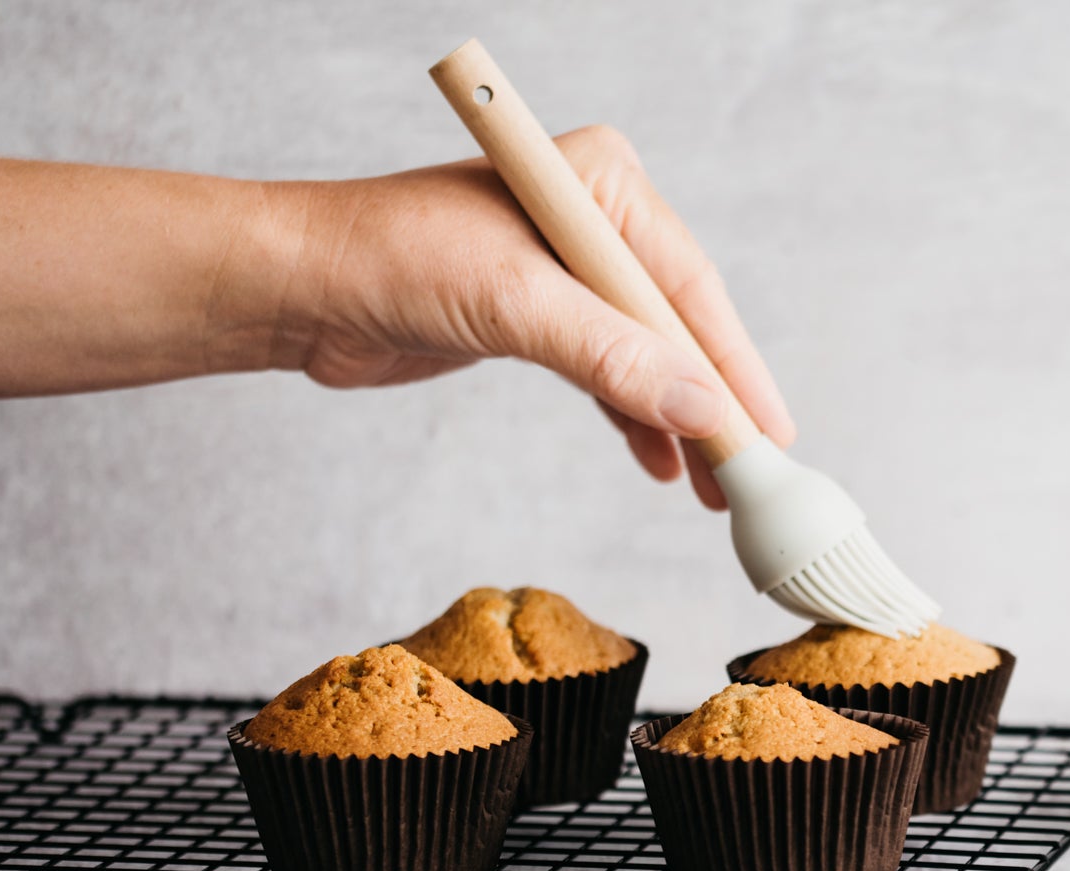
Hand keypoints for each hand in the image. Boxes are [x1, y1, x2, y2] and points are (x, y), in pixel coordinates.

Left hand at [276, 125, 794, 508]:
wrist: (300, 285)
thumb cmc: (390, 258)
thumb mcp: (513, 305)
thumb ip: (612, 357)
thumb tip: (701, 411)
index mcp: (603, 183)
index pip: (690, 285)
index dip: (733, 366)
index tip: (769, 433)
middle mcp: (596, 219)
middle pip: (680, 323)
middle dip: (712, 401)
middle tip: (752, 475)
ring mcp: (571, 269)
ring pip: (650, 354)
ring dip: (678, 421)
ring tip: (713, 488)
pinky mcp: (542, 315)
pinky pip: (612, 372)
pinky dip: (636, 419)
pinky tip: (662, 464)